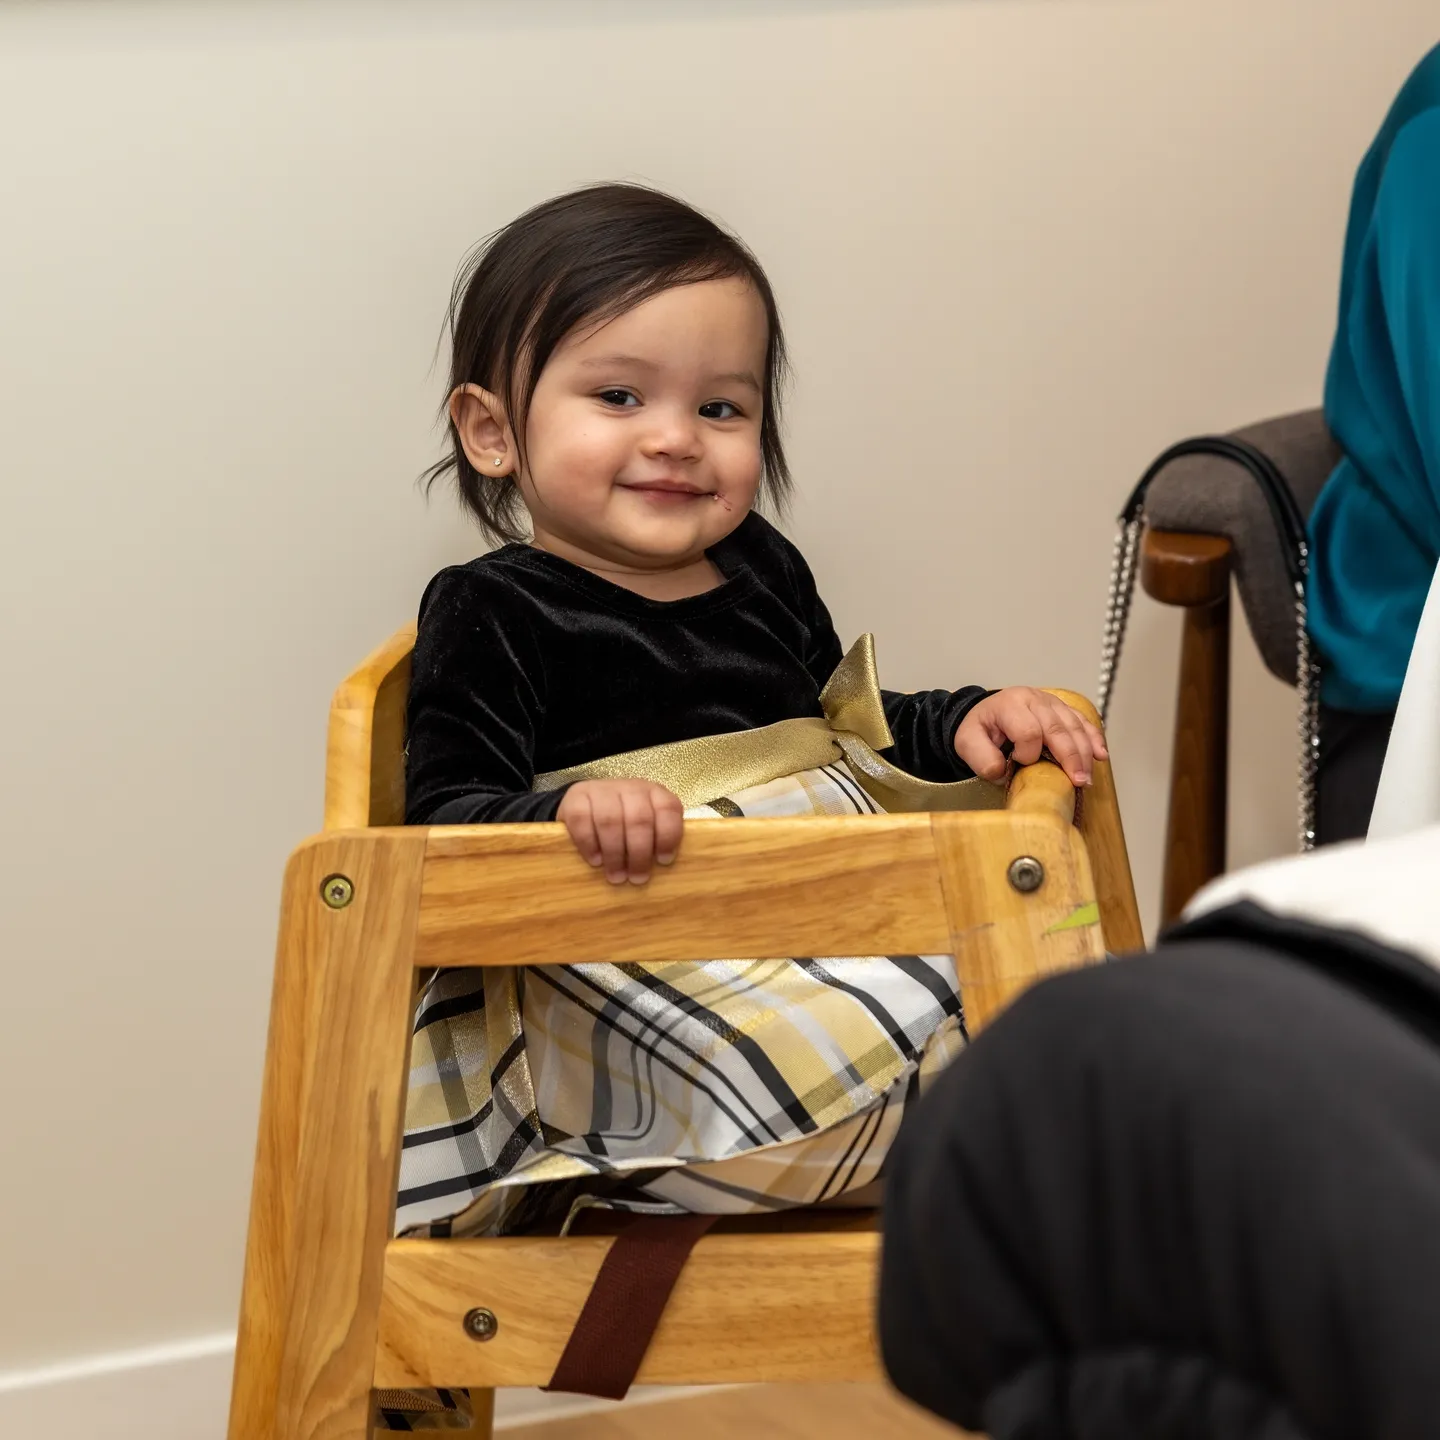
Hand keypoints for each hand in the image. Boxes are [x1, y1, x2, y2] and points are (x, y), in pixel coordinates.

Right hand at [557, 779, 684, 884]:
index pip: (668, 808)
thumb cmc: (624, 824)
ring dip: (615, 853)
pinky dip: (589, 844)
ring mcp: (602, 790)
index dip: (667, 836)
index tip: (663, 861)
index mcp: (655, 793)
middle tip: (637, 879)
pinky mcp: (576, 797)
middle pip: (639, 818)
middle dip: (639, 853)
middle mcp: (630, 788)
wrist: (588, 804)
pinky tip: (596, 861)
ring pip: (610, 820)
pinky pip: (582, 820)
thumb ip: (657, 840)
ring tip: (616, 876)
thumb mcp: (647, 827)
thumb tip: (662, 869)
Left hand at [955, 688, 1109, 787]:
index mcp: (1010, 705)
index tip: (1019, 764)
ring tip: (1086, 776)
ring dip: (1084, 752)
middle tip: (1077, 781)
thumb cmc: (980, 729)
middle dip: (1070, 757)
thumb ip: (981, 758)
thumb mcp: (967, 742)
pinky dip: (1094, 738)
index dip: (1028, 753)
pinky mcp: (1063, 710)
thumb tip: (1002, 773)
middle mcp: (1034, 699)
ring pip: (1074, 726)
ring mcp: (1051, 703)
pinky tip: (1101, 755)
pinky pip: (1083, 722)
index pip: (1028, 730)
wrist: (985, 715)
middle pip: (1058, 728)